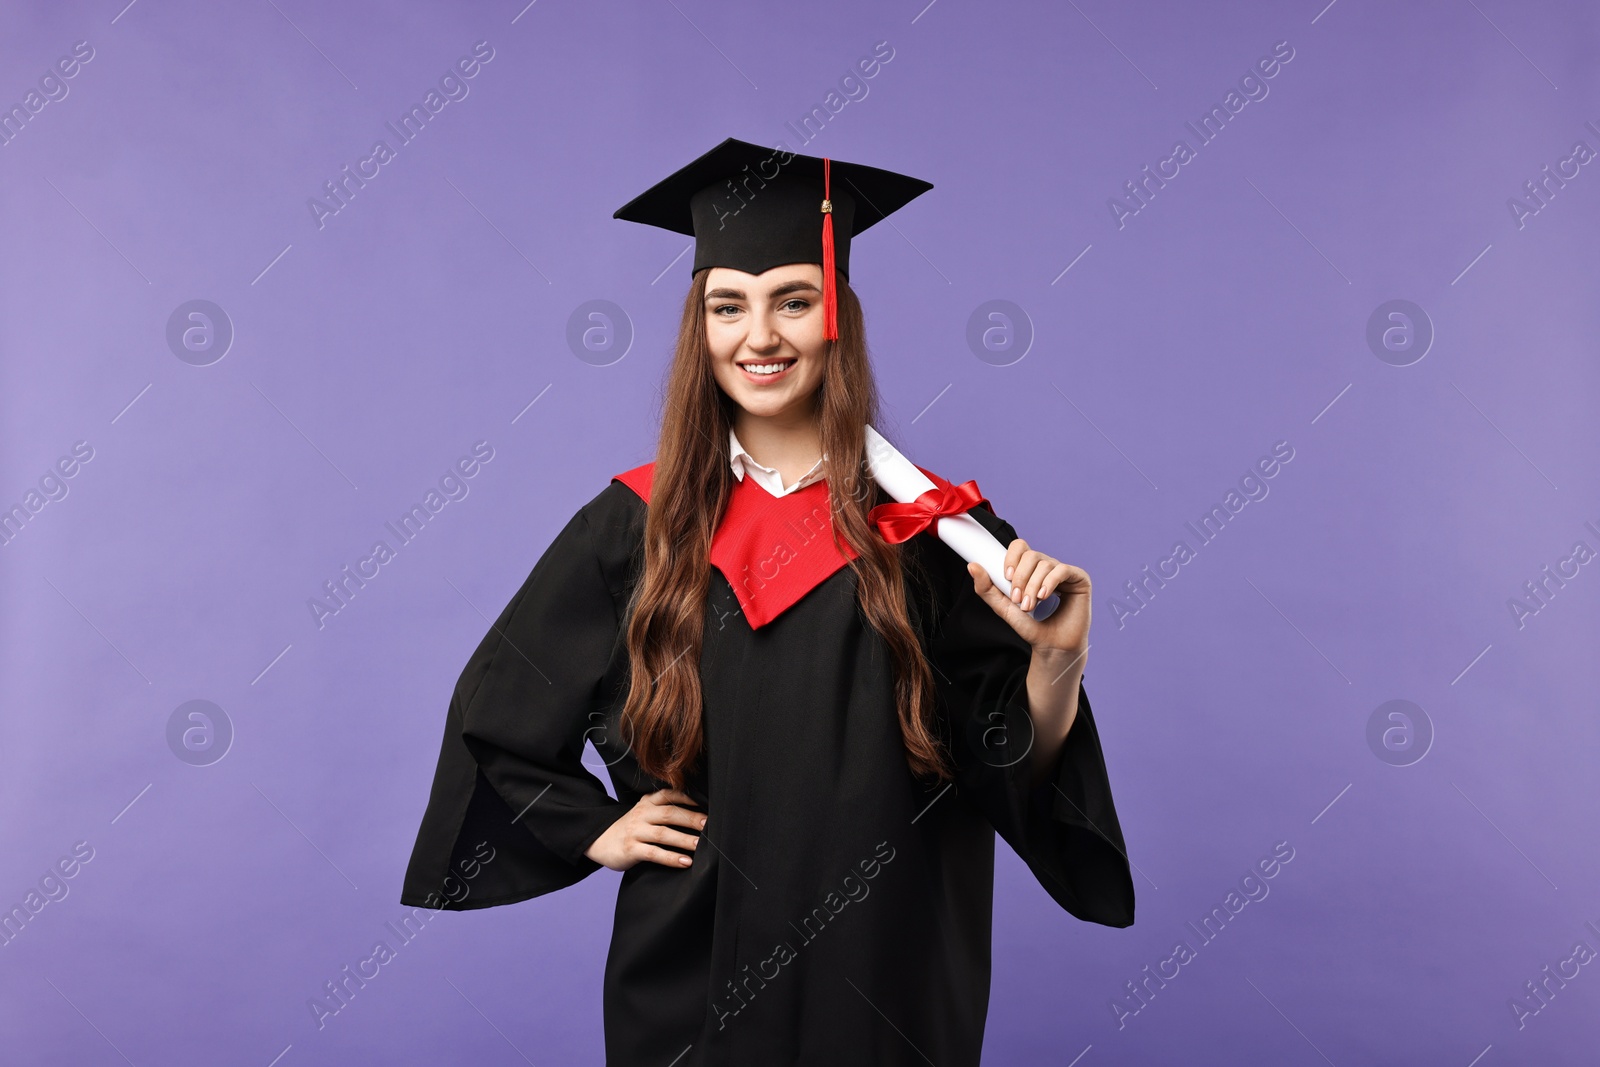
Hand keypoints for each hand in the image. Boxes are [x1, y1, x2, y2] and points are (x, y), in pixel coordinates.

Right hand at [584, 788, 706, 870]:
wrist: (600, 841)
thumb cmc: (632, 829)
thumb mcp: (645, 813)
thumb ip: (664, 811)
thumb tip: (698, 816)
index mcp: (647, 802)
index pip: (669, 795)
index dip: (688, 798)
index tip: (707, 803)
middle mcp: (642, 814)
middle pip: (669, 814)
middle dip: (691, 819)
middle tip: (709, 825)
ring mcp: (635, 831)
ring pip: (663, 833)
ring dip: (684, 839)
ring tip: (700, 845)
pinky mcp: (631, 849)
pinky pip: (654, 853)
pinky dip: (671, 858)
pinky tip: (685, 862)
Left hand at [966, 538, 1090, 653]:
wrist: (1050, 646)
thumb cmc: (1030, 626)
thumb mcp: (1003, 606)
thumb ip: (987, 587)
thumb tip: (972, 566)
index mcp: (1030, 569)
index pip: (1020, 547)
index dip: (1012, 557)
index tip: (1006, 576)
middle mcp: (1047, 567)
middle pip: (1031, 555)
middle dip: (1021, 578)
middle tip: (1018, 599)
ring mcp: (1064, 572)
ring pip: (1045, 564)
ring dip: (1033, 586)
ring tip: (1030, 605)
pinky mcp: (1079, 579)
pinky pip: (1062, 570)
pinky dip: (1049, 582)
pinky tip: (1043, 596)